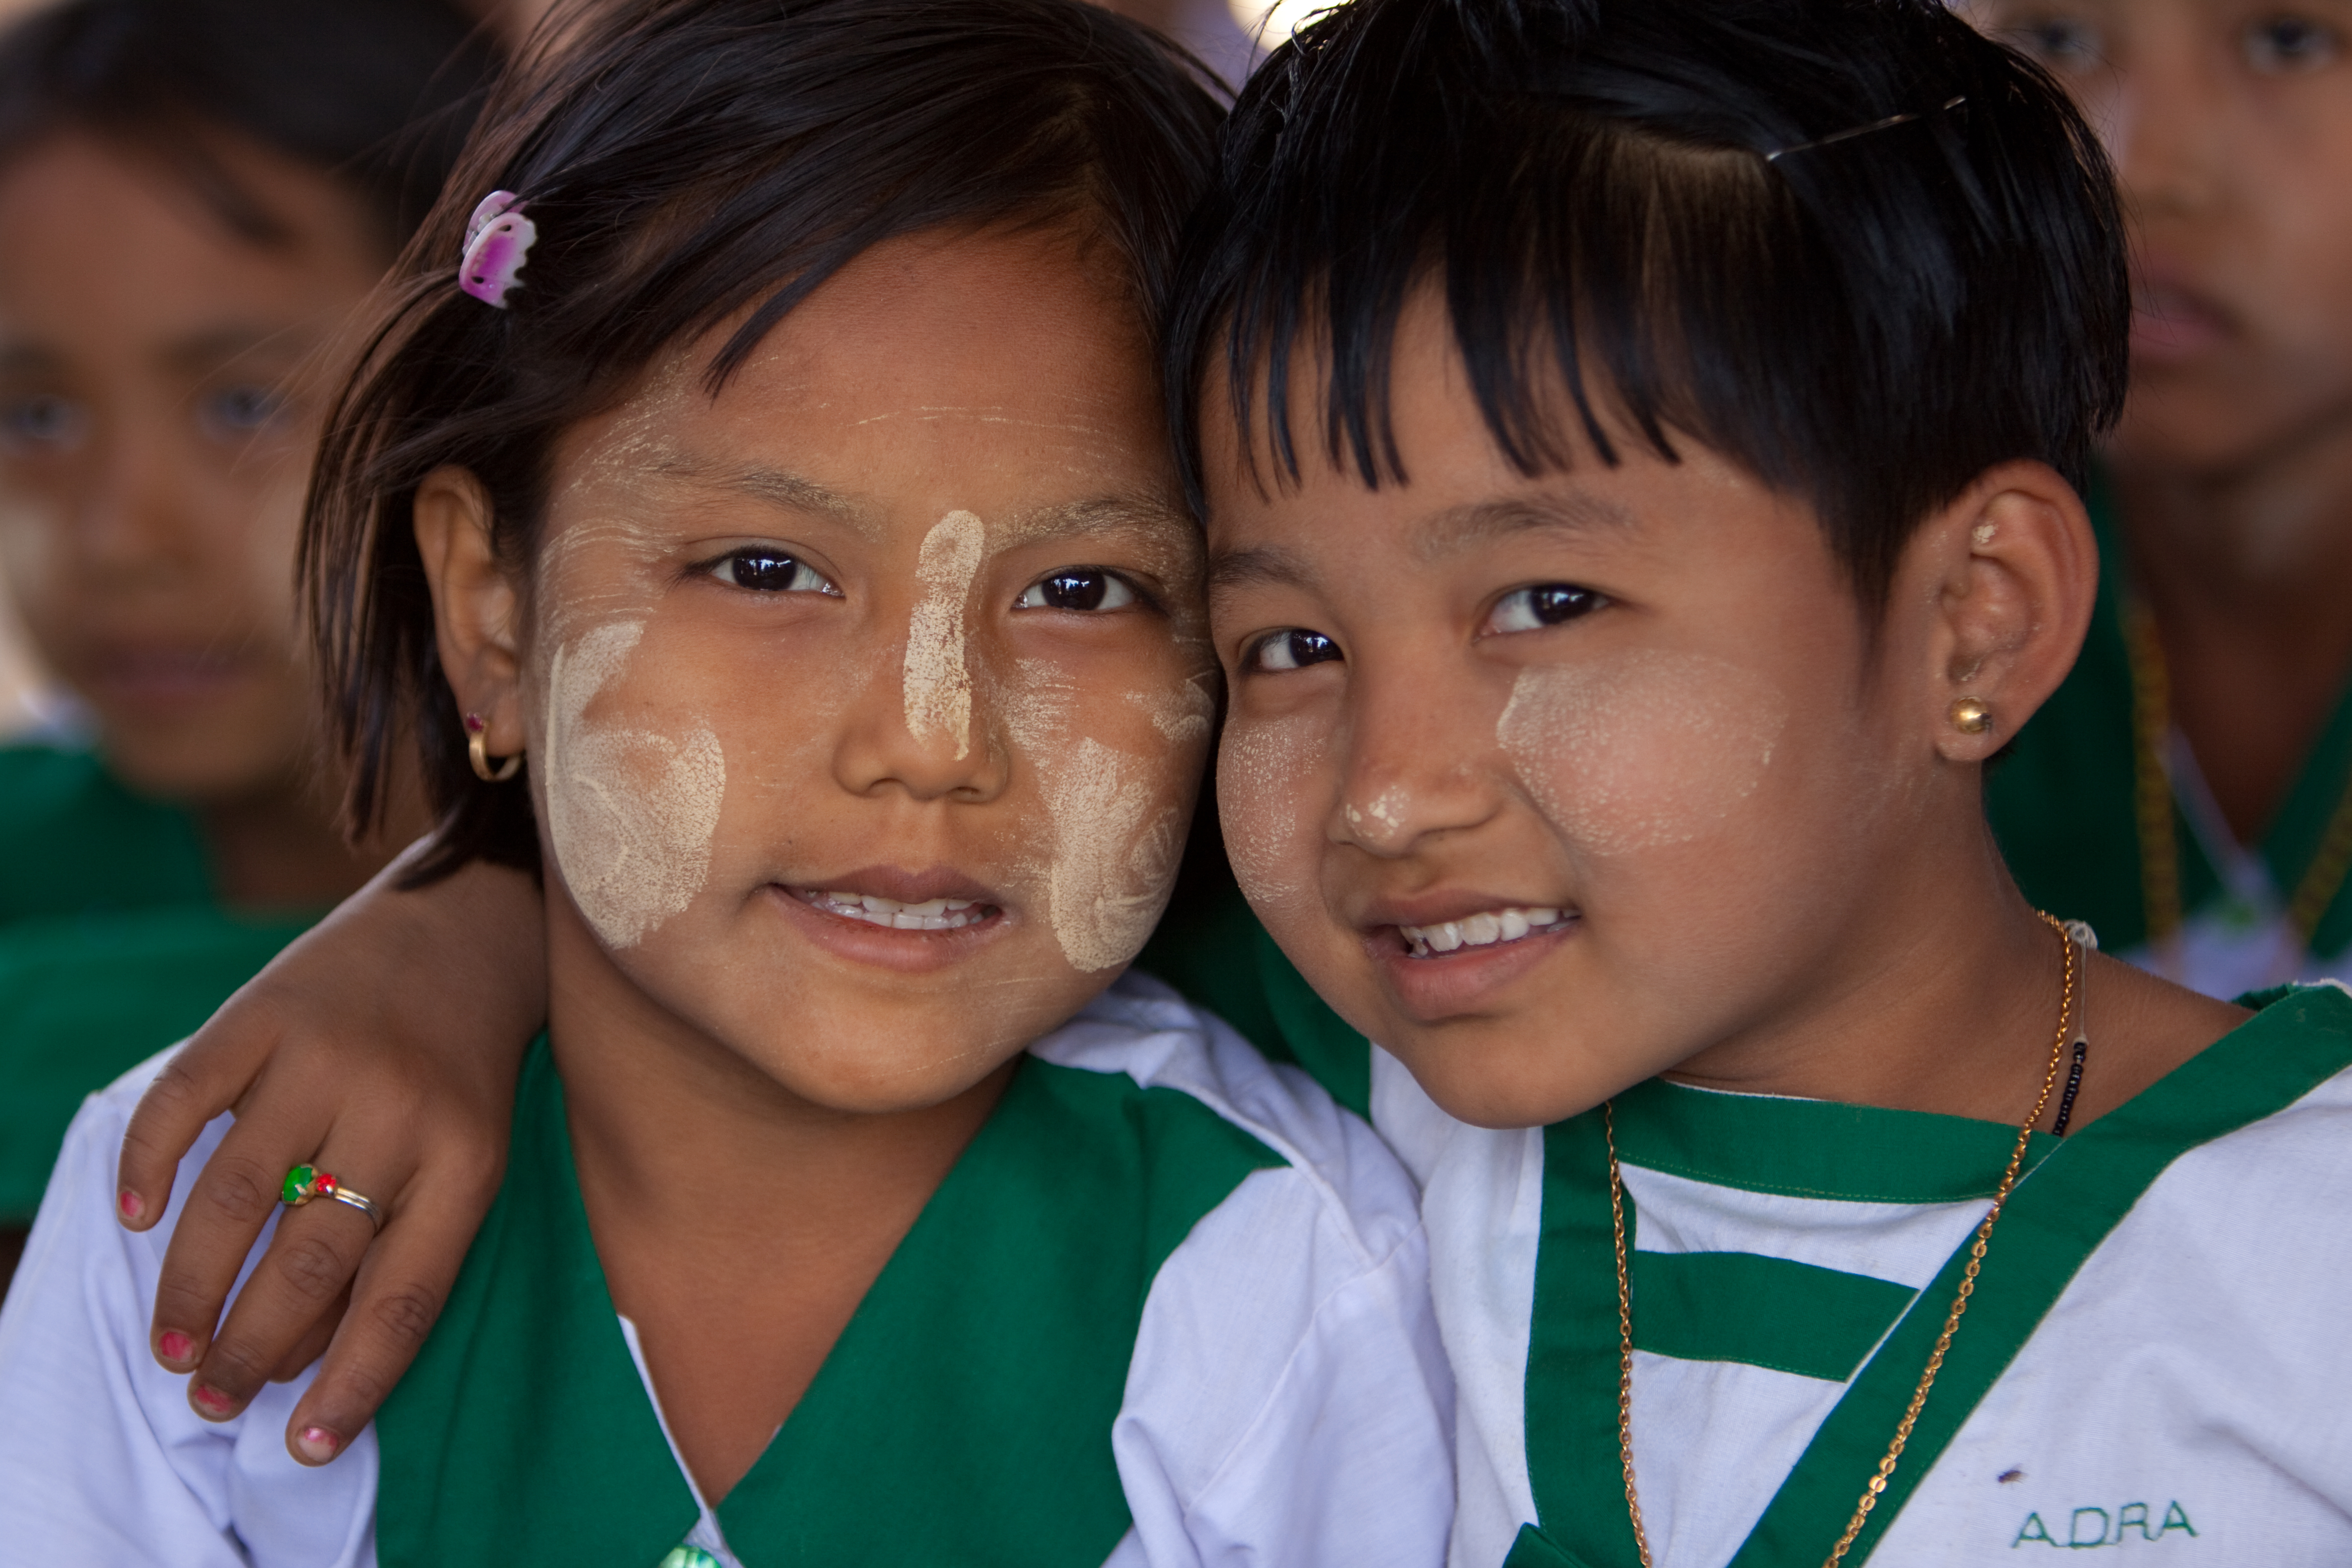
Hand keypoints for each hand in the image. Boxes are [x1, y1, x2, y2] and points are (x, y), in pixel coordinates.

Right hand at [114, 844, 546, 1463]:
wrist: (472, 926)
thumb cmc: (463, 1067)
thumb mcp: (469, 1152)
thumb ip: (405, 1237)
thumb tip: (311, 1356)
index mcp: (468, 1160)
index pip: (404, 1295)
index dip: (353, 1380)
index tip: (306, 1445)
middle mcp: (400, 1110)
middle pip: (311, 1260)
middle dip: (251, 1345)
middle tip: (212, 1394)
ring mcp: (328, 1057)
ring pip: (237, 1198)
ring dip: (191, 1285)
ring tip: (173, 1344)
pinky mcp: (265, 1011)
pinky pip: (186, 1101)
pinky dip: (149, 1167)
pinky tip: (136, 1220)